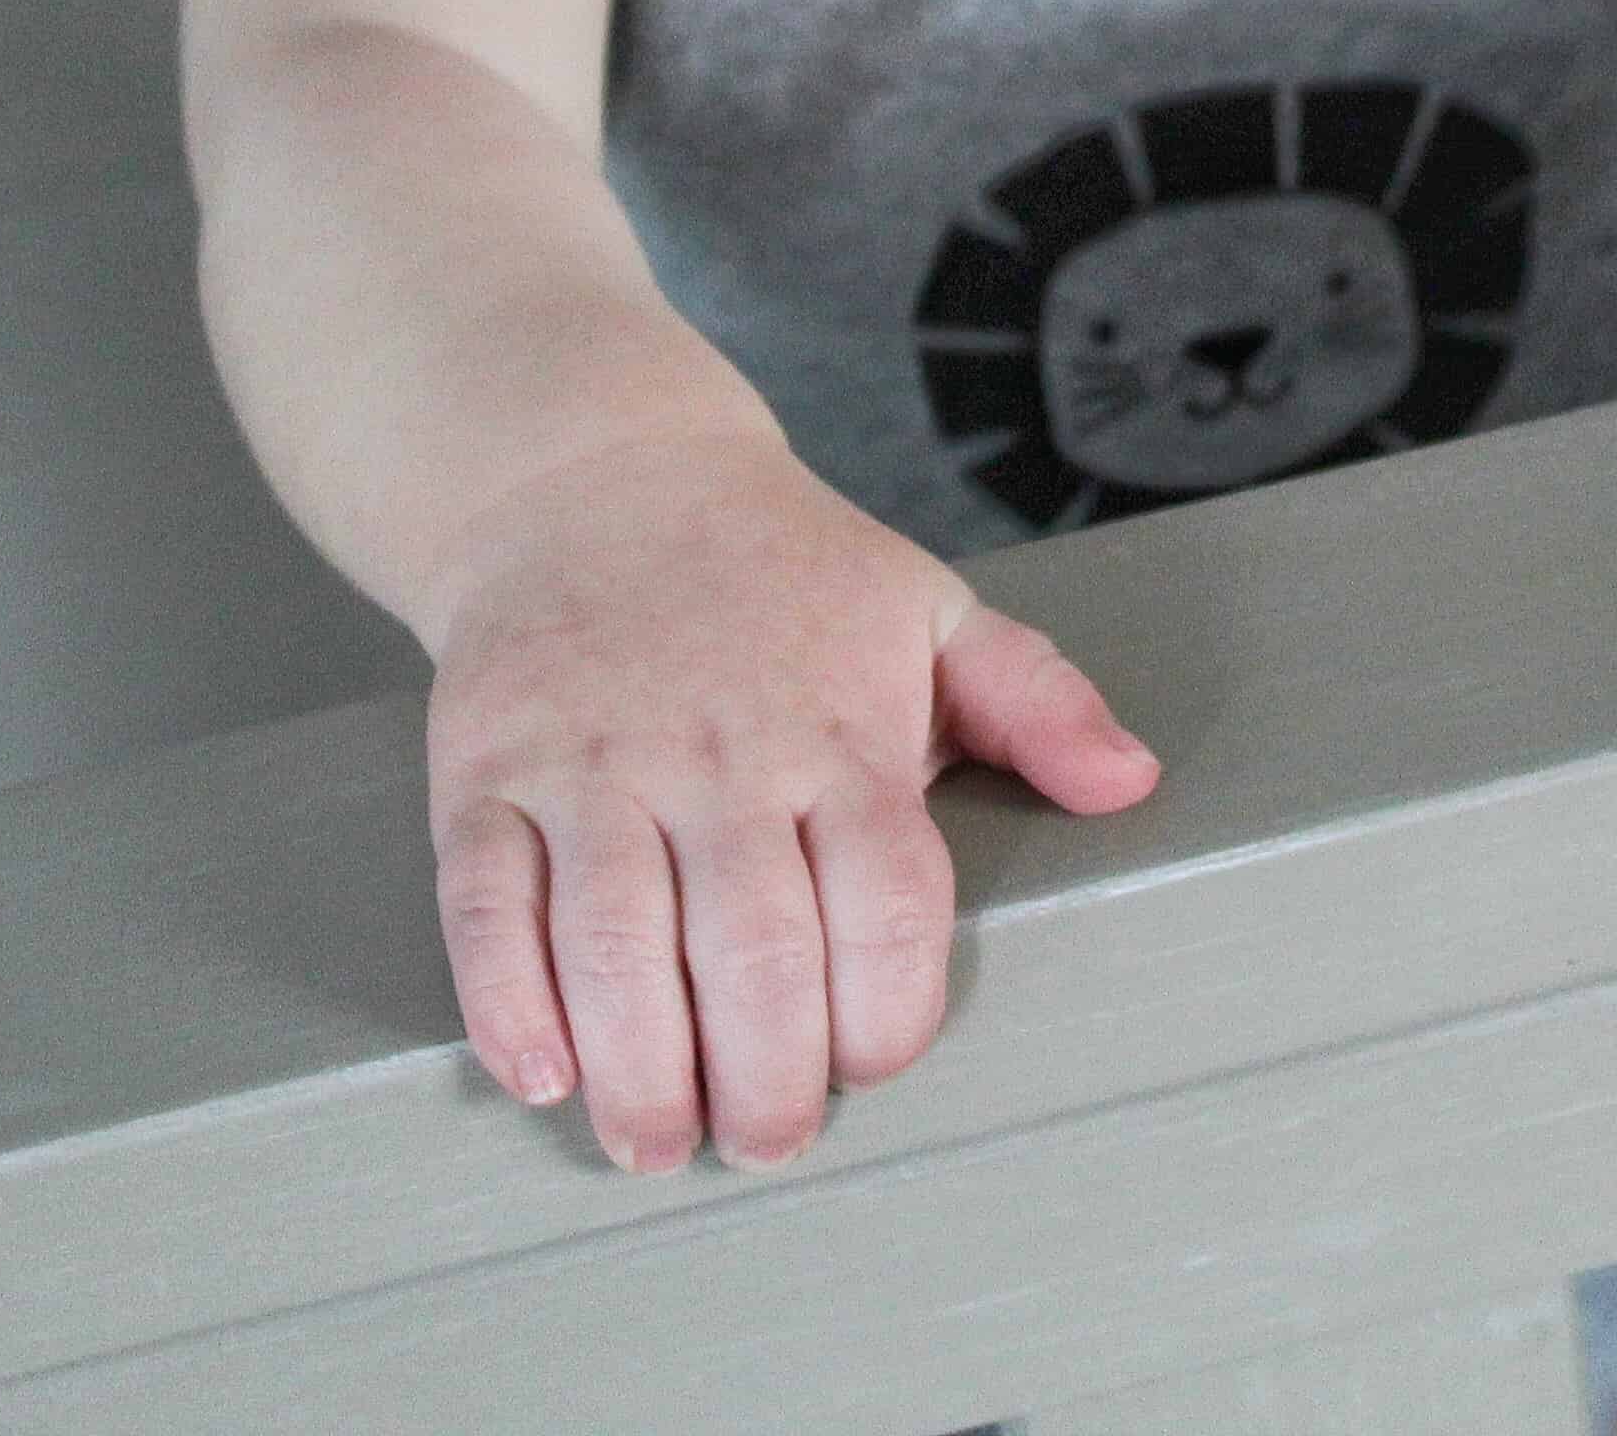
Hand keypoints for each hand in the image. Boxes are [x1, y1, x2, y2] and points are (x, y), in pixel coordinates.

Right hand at [419, 430, 1158, 1170]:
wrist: (598, 475)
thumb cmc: (776, 568)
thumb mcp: (927, 609)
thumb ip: (1037, 700)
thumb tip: (1130, 779)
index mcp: (839, 730)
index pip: (886, 903)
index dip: (887, 1013)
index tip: (873, 1063)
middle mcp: (720, 752)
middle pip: (753, 950)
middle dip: (766, 1079)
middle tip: (765, 1139)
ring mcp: (597, 762)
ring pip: (616, 944)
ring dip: (641, 1070)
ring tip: (659, 1141)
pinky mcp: (487, 769)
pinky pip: (489, 903)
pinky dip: (511, 1000)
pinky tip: (544, 1070)